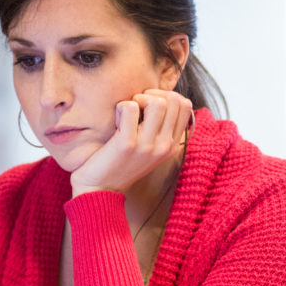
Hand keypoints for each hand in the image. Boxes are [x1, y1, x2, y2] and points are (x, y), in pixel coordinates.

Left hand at [70, 89, 192, 196]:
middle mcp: (165, 146)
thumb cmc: (120, 164)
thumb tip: (162, 98)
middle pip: (175, 100)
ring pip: (157, 103)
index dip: (167, 96)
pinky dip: (120, 107)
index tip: (148, 104)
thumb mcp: (149, 148)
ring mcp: (148, 146)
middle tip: (137, 105)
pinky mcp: (128, 144)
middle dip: (153, 94)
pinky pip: (129, 107)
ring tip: (127, 112)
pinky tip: (116, 121)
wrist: (100, 190)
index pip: (185, 106)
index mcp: (173, 146)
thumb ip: (159, 129)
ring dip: (138, 99)